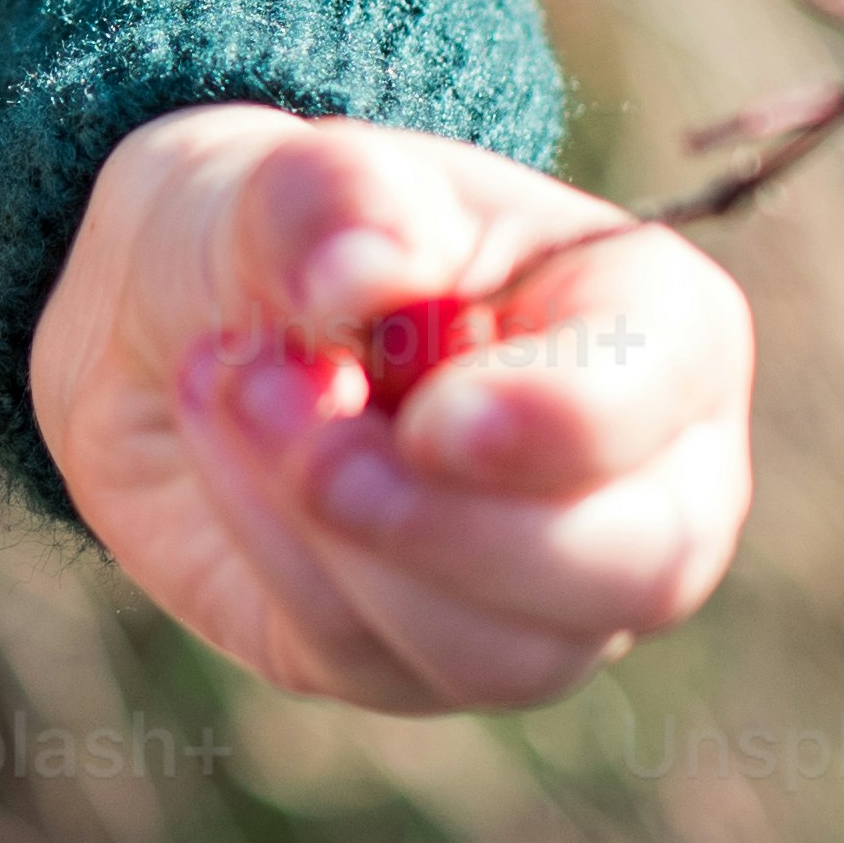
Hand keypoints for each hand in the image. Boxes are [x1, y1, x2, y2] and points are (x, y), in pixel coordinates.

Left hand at [22, 104, 753, 713]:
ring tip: (232, 388)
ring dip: (337, 536)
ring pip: (503, 651)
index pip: (669, 387)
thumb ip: (337, 200)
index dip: (564, 418)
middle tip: (281, 400)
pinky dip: (275, 552)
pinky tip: (224, 444)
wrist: (174, 324)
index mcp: (655, 323)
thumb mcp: (288, 177)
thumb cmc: (281, 235)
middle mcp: (645, 482)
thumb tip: (368, 269)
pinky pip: (375, 660)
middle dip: (446, 518)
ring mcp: (549, 596)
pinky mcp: (429, 665)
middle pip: (636, 567)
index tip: (428, 416)